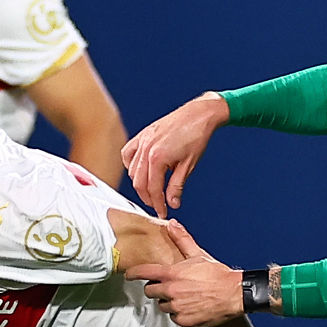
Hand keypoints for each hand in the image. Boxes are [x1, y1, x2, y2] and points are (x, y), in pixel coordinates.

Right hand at [121, 93, 227, 217]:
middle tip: (158, 206)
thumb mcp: (188, 165)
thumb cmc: (197, 136)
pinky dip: (131, 165)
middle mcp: (146, 149)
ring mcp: (142, 141)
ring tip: (152, 190)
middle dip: (148, 198)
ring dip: (140, 183)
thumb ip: (177, 186)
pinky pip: (128, 154)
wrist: (198, 114)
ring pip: (132, 170)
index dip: (158, 204)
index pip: (153, 189)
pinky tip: (140, 171)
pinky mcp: (143, 135)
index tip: (162, 213)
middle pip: (139, 183)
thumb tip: (172, 203)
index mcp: (157, 158)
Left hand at [126, 219, 243, 326]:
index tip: (128, 275)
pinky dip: (179, 313)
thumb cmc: (217, 274)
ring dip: (168, 302)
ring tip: (184, 296)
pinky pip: (173, 317)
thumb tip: (172, 224)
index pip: (144, 272)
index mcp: (172, 274)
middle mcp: (171, 291)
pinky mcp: (184, 320)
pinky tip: (190, 307)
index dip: (133, 273)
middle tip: (169, 286)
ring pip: (162, 305)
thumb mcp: (198, 255)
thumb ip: (182, 240)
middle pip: (150, 291)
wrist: (234, 294)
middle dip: (156, 288)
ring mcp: (176, 307)